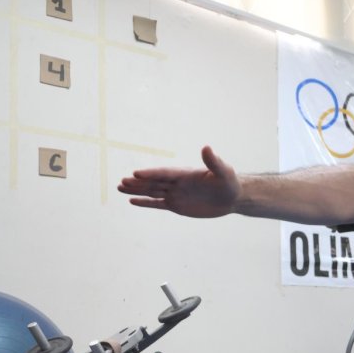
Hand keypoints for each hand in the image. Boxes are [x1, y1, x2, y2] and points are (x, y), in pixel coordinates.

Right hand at [118, 146, 239, 217]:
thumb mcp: (223, 172)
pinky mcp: (177, 205)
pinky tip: (132, 201)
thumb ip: (213, 161)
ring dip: (136, 190)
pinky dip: (145, 203)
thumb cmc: (229, 182)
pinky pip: (158, 203)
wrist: (233, 197)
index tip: (136, 173)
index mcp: (185, 173)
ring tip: (120, 187)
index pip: (164, 173)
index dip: (151, 173)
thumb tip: (207, 147)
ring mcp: (175, 194)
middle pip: (154, 182)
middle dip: (138, 182)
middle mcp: (177, 183)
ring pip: (152, 192)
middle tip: (121, 181)